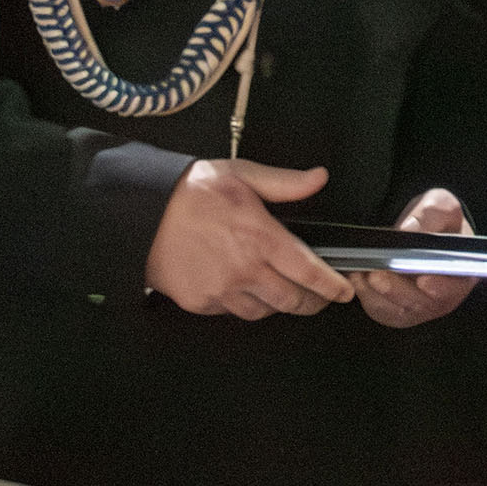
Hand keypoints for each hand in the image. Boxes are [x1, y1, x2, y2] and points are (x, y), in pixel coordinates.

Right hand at [143, 160, 351, 318]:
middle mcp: (244, 269)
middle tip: (319, 296)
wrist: (141, 213)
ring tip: (282, 291)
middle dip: (312, 302)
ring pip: (263, 311)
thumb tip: (319, 178)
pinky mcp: (200, 302)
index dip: (332, 286)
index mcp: (260, 237)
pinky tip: (243, 288)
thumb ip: (285, 183)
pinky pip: (231, 311)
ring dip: (277, 304)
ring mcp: (220, 290)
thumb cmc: (192, 191)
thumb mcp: (242, 174)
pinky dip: (243, 303)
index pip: (308, 271)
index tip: (345, 291)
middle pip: (291, 301)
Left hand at [355, 189, 477, 328]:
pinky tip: (358, 278)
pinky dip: (367, 295)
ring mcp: (419, 308)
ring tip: (363, 273)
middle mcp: (443, 296)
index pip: (456, 286)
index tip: (424, 280)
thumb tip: (410, 229)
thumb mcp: (440, 205)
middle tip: (378, 274)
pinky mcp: (396, 311)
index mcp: (463, 273)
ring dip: (378, 293)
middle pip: (422, 303)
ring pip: (398, 309)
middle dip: (398, 289)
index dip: (441, 286)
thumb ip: (432, 213)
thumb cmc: (437, 223)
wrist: (420, 234)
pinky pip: (381, 310)